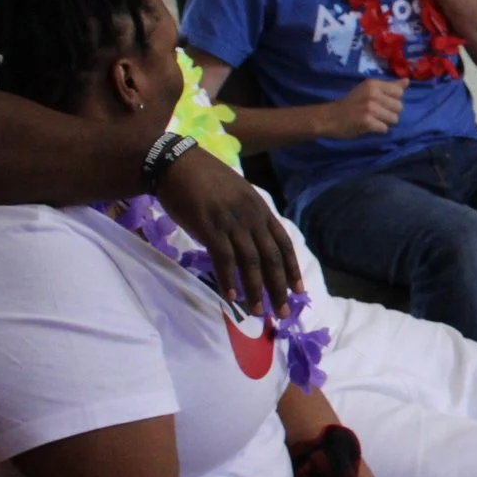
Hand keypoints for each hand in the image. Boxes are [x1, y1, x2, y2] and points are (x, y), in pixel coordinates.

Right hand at [155, 146, 300, 311]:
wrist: (178, 164)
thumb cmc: (206, 180)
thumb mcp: (239, 195)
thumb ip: (250, 217)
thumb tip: (257, 242)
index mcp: (261, 209)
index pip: (283, 243)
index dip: (292, 269)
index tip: (299, 291)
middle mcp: (251, 217)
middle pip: (271, 258)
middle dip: (279, 287)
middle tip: (283, 312)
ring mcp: (231, 222)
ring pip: (251, 262)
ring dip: (256, 290)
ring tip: (259, 312)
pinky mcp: (210, 227)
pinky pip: (224, 258)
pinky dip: (229, 279)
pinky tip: (232, 297)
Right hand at [324, 78, 406, 138]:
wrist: (331, 117)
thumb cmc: (352, 103)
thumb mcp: (369, 89)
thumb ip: (389, 86)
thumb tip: (407, 81)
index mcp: (373, 84)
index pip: (399, 92)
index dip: (393, 100)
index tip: (382, 102)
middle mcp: (372, 93)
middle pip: (399, 107)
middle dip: (390, 113)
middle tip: (377, 113)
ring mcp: (369, 107)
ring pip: (394, 119)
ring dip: (385, 122)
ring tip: (373, 120)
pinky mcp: (366, 121)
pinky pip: (384, 128)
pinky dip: (378, 130)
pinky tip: (369, 126)